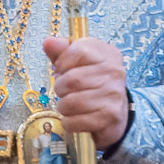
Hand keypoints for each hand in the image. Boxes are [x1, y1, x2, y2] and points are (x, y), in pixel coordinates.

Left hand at [43, 35, 128, 151]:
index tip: (63, 70)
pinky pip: (74, 121)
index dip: (62, 63)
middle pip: (72, 79)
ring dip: (63, 106)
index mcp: (107, 54)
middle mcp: (114, 72)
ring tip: (70, 104)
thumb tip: (48, 42)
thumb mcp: (78, 63)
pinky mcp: (109, 118)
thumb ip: (62, 51)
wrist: (115, 113)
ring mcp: (114, 96)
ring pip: (71, 102)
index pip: (77, 51)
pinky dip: (68, 122)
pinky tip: (76, 117)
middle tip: (65, 91)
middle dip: (60, 88)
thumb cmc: (92, 83)